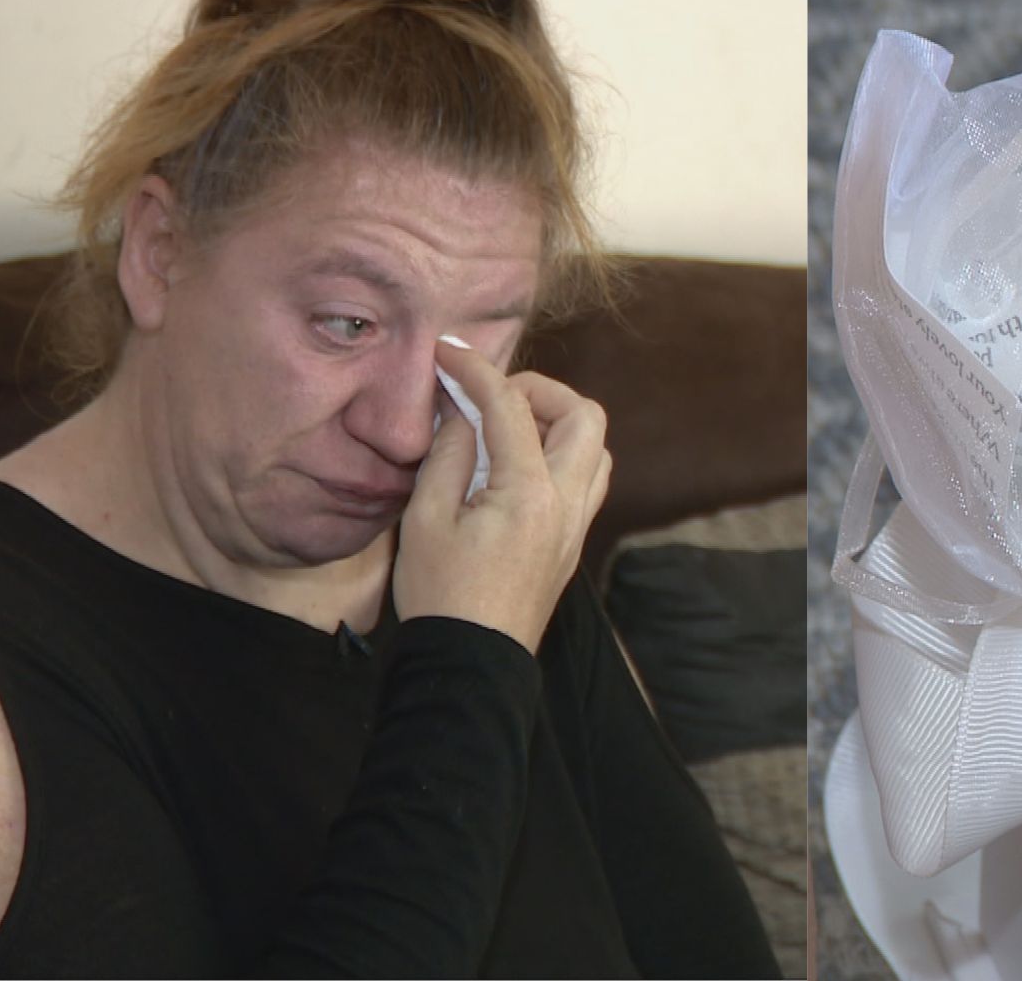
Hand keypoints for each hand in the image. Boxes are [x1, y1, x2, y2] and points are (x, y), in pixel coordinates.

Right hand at [393, 338, 611, 652]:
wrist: (470, 667)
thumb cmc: (440, 597)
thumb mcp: (425, 519)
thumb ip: (449, 454)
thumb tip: (461, 410)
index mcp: (529, 494)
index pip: (510, 407)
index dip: (475, 371)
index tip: (447, 353)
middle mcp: (567, 504)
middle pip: (584, 416)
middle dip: (540, 391)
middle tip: (491, 398)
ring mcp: (577, 525)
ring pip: (595, 448)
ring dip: (557, 423)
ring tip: (505, 430)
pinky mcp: (572, 543)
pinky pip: (586, 479)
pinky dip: (560, 455)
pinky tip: (515, 466)